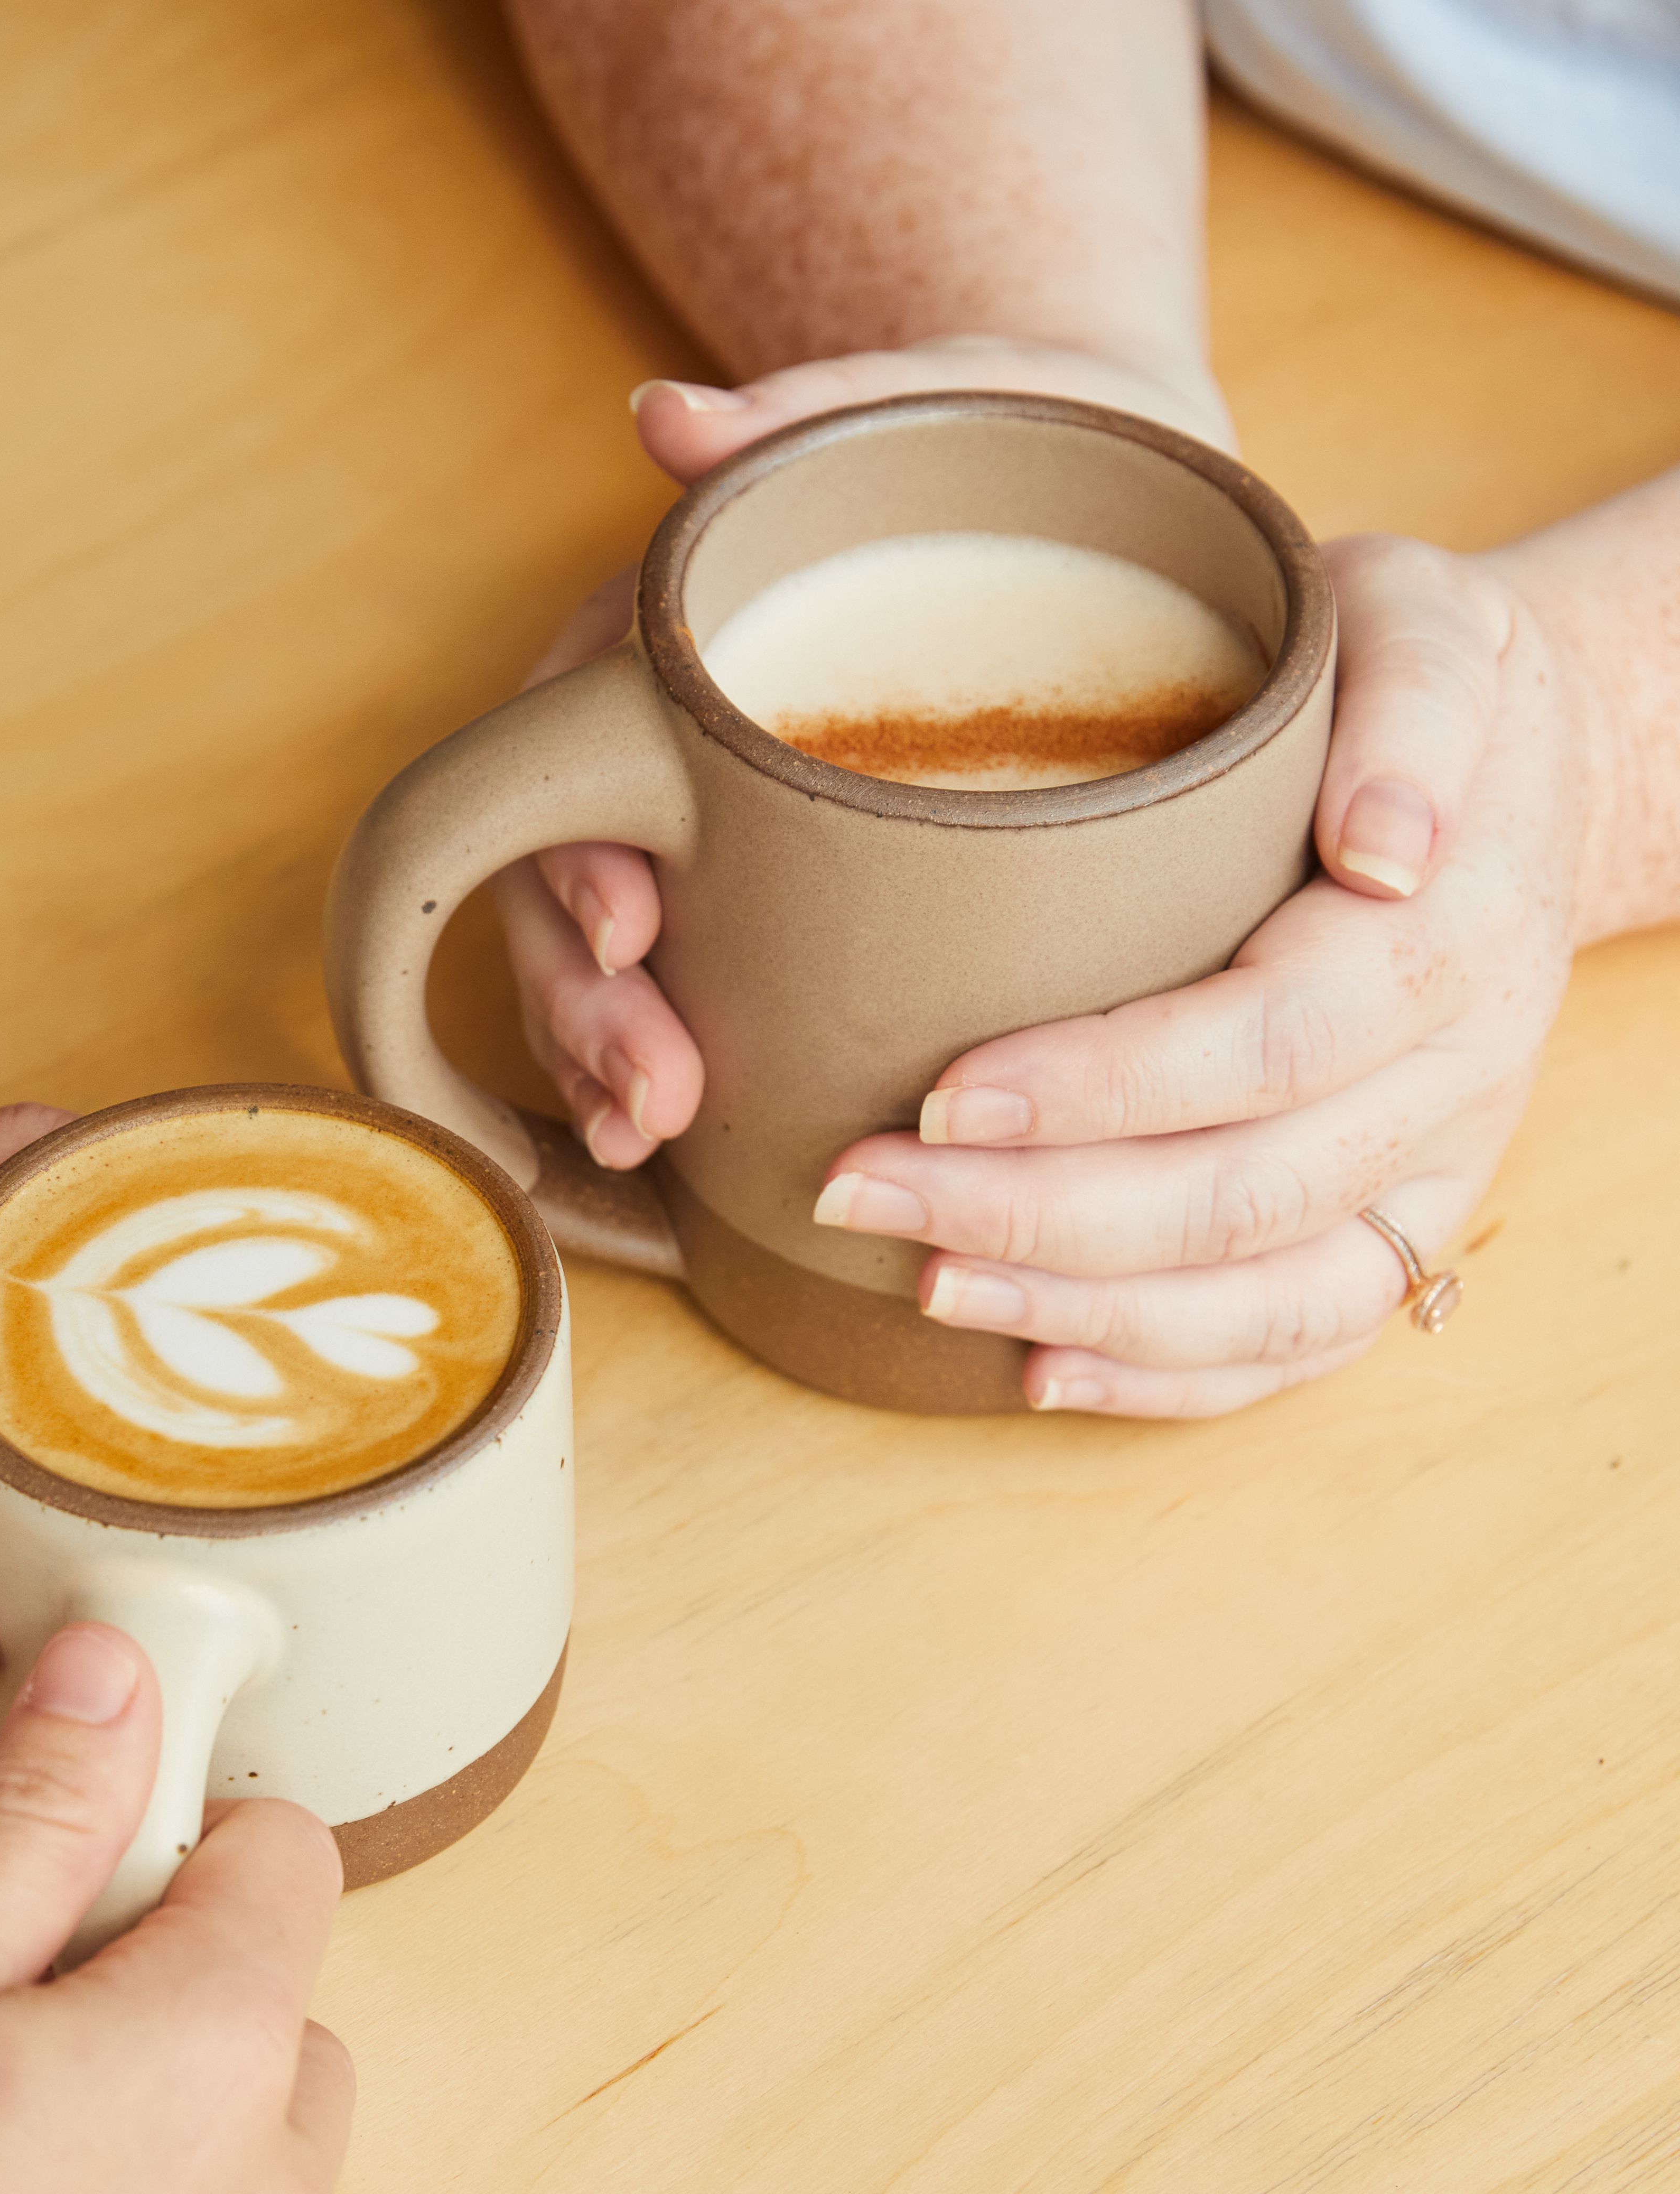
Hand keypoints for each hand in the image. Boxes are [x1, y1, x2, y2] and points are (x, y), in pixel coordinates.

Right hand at [0, 1622, 352, 2193]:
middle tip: (19, 2070)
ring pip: (258, 2188)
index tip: (101, 1887)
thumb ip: (40, 1818)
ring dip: (173, 2173)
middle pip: (276, 2032)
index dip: (193, 1847)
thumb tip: (120, 1677)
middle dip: (178, 2020)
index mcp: (214, 2053)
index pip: (291, 1860)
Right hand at [496, 337, 1233, 1165]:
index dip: (574, 855)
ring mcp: (733, 845)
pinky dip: (712, 1088)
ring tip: (656, 1139)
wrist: (1102, 483)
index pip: (566, 768)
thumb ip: (795, 415)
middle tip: (652, 1096)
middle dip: (592, 1014)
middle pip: (575, 904)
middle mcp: (671, 765)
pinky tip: (708, 1152)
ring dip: (620, 1071)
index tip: (630, 924)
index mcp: (659, 656)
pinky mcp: (811, 903)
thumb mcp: (913, 409)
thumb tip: (669, 422)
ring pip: (626, 979)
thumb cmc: (990, 436)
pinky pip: (728, 1009)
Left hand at [814, 533, 1598, 1414]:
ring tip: (928, 1288)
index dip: (1101, 1089)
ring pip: (1268, 1294)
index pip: (1266, 1042)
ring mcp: (1435, 1164)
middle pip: (1245, 1190)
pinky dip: (1172, 1376)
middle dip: (1040, 1215)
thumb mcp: (1421, 623)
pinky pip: (1303, 1338)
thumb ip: (1407, 708)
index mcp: (1450, 932)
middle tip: (860, 1194)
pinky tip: (1041, 1370)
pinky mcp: (1404, 1221)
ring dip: (1087, 1310)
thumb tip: (1382, 846)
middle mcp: (1454, 1072)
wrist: (1526, 767)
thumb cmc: (1416, 681)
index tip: (941, 1098)